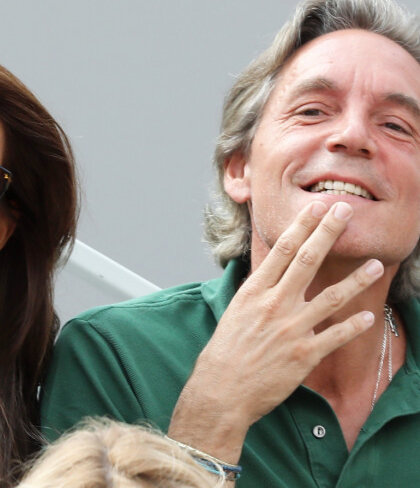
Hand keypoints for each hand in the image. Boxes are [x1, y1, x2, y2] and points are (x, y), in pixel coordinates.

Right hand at [167, 201, 381, 461]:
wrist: (222, 388)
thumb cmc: (226, 349)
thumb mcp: (235, 310)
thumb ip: (257, 291)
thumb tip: (271, 275)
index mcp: (254, 290)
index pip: (282, 249)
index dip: (302, 226)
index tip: (316, 208)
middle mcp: (274, 304)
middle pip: (306, 260)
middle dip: (327, 233)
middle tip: (344, 211)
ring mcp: (291, 328)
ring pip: (330, 297)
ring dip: (356, 279)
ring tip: (375, 264)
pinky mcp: (304, 354)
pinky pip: (335, 336)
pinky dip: (352, 325)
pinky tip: (367, 316)